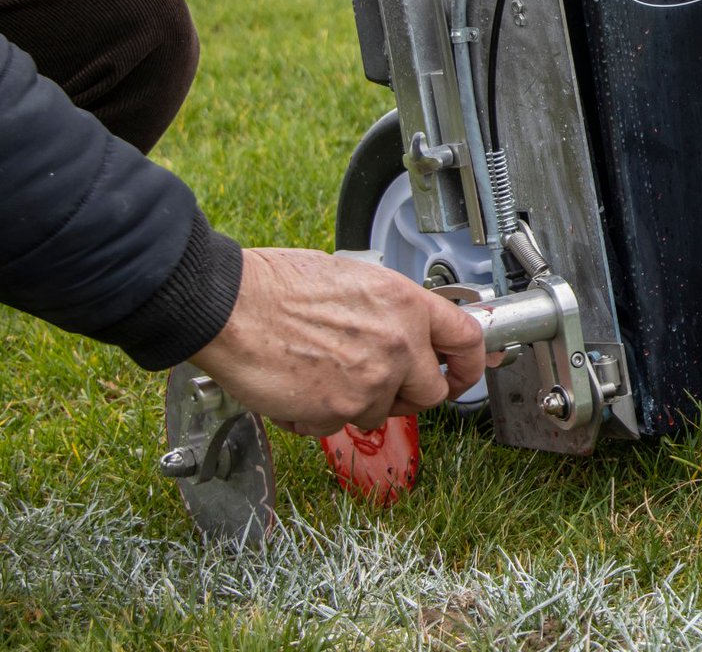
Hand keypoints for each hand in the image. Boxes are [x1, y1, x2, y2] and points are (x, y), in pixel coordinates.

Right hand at [190, 247, 485, 436]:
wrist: (231, 308)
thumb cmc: (277, 285)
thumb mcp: (352, 277)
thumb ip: (388, 310)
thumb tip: (403, 330)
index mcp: (403, 303)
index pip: (466, 337)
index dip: (470, 361)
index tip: (465, 369)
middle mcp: (397, 344)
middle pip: (432, 390)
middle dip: (410, 390)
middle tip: (383, 379)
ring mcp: (370, 382)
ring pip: (382, 411)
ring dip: (359, 399)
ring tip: (322, 367)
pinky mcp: (339, 412)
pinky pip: (341, 423)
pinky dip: (323, 413)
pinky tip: (300, 382)